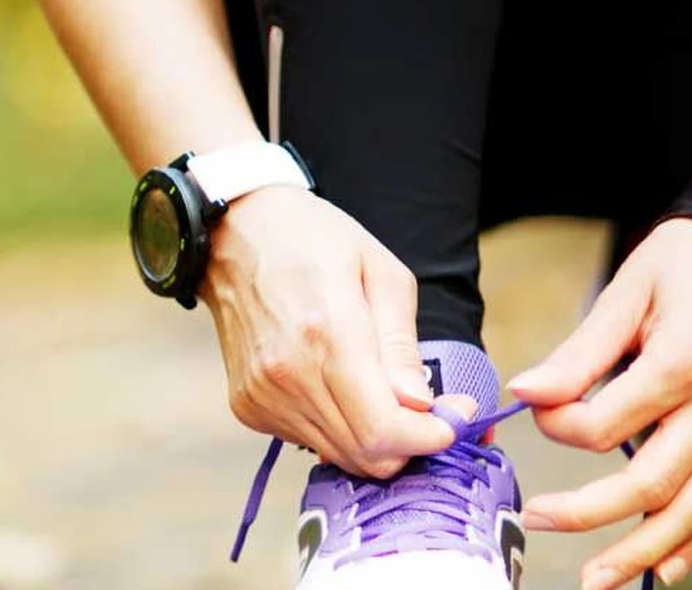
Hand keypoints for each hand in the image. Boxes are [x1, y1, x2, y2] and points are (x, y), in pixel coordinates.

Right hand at [200, 186, 473, 477]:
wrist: (235, 236)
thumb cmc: (315, 241)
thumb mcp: (382, 273)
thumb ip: (402, 346)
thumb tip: (422, 404)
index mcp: (329, 334)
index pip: (383, 428)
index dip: (428, 437)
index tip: (457, 419)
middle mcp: (289, 375)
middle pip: (365, 454)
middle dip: (411, 443)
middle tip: (433, 411)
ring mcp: (264, 396)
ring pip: (340, 455)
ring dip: (377, 438)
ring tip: (388, 394)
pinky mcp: (249, 407)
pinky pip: (310, 441)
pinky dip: (341, 429)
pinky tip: (344, 389)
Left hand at [508, 218, 691, 589]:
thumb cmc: (691, 260)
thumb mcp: (628, 290)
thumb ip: (579, 352)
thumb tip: (527, 392)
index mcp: (682, 362)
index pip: (607, 425)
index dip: (559, 426)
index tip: (536, 408)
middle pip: (651, 482)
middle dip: (590, 512)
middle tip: (540, 520)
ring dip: (644, 551)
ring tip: (599, 579)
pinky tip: (666, 568)